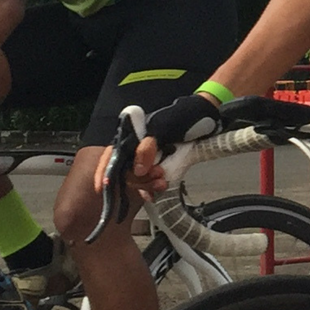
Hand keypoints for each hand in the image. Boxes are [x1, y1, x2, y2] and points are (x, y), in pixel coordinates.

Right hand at [111, 91, 226, 198]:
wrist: (205, 119)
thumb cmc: (182, 117)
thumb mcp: (163, 128)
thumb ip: (147, 147)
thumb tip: (138, 170)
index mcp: (130, 137)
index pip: (111, 156)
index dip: (105, 172)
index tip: (106, 186)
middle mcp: (135, 150)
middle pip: (124, 172)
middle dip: (137, 178)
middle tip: (156, 174)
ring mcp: (147, 161)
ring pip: (136, 181)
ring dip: (146, 185)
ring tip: (162, 181)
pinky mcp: (159, 169)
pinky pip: (149, 185)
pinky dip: (151, 191)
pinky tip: (156, 192)